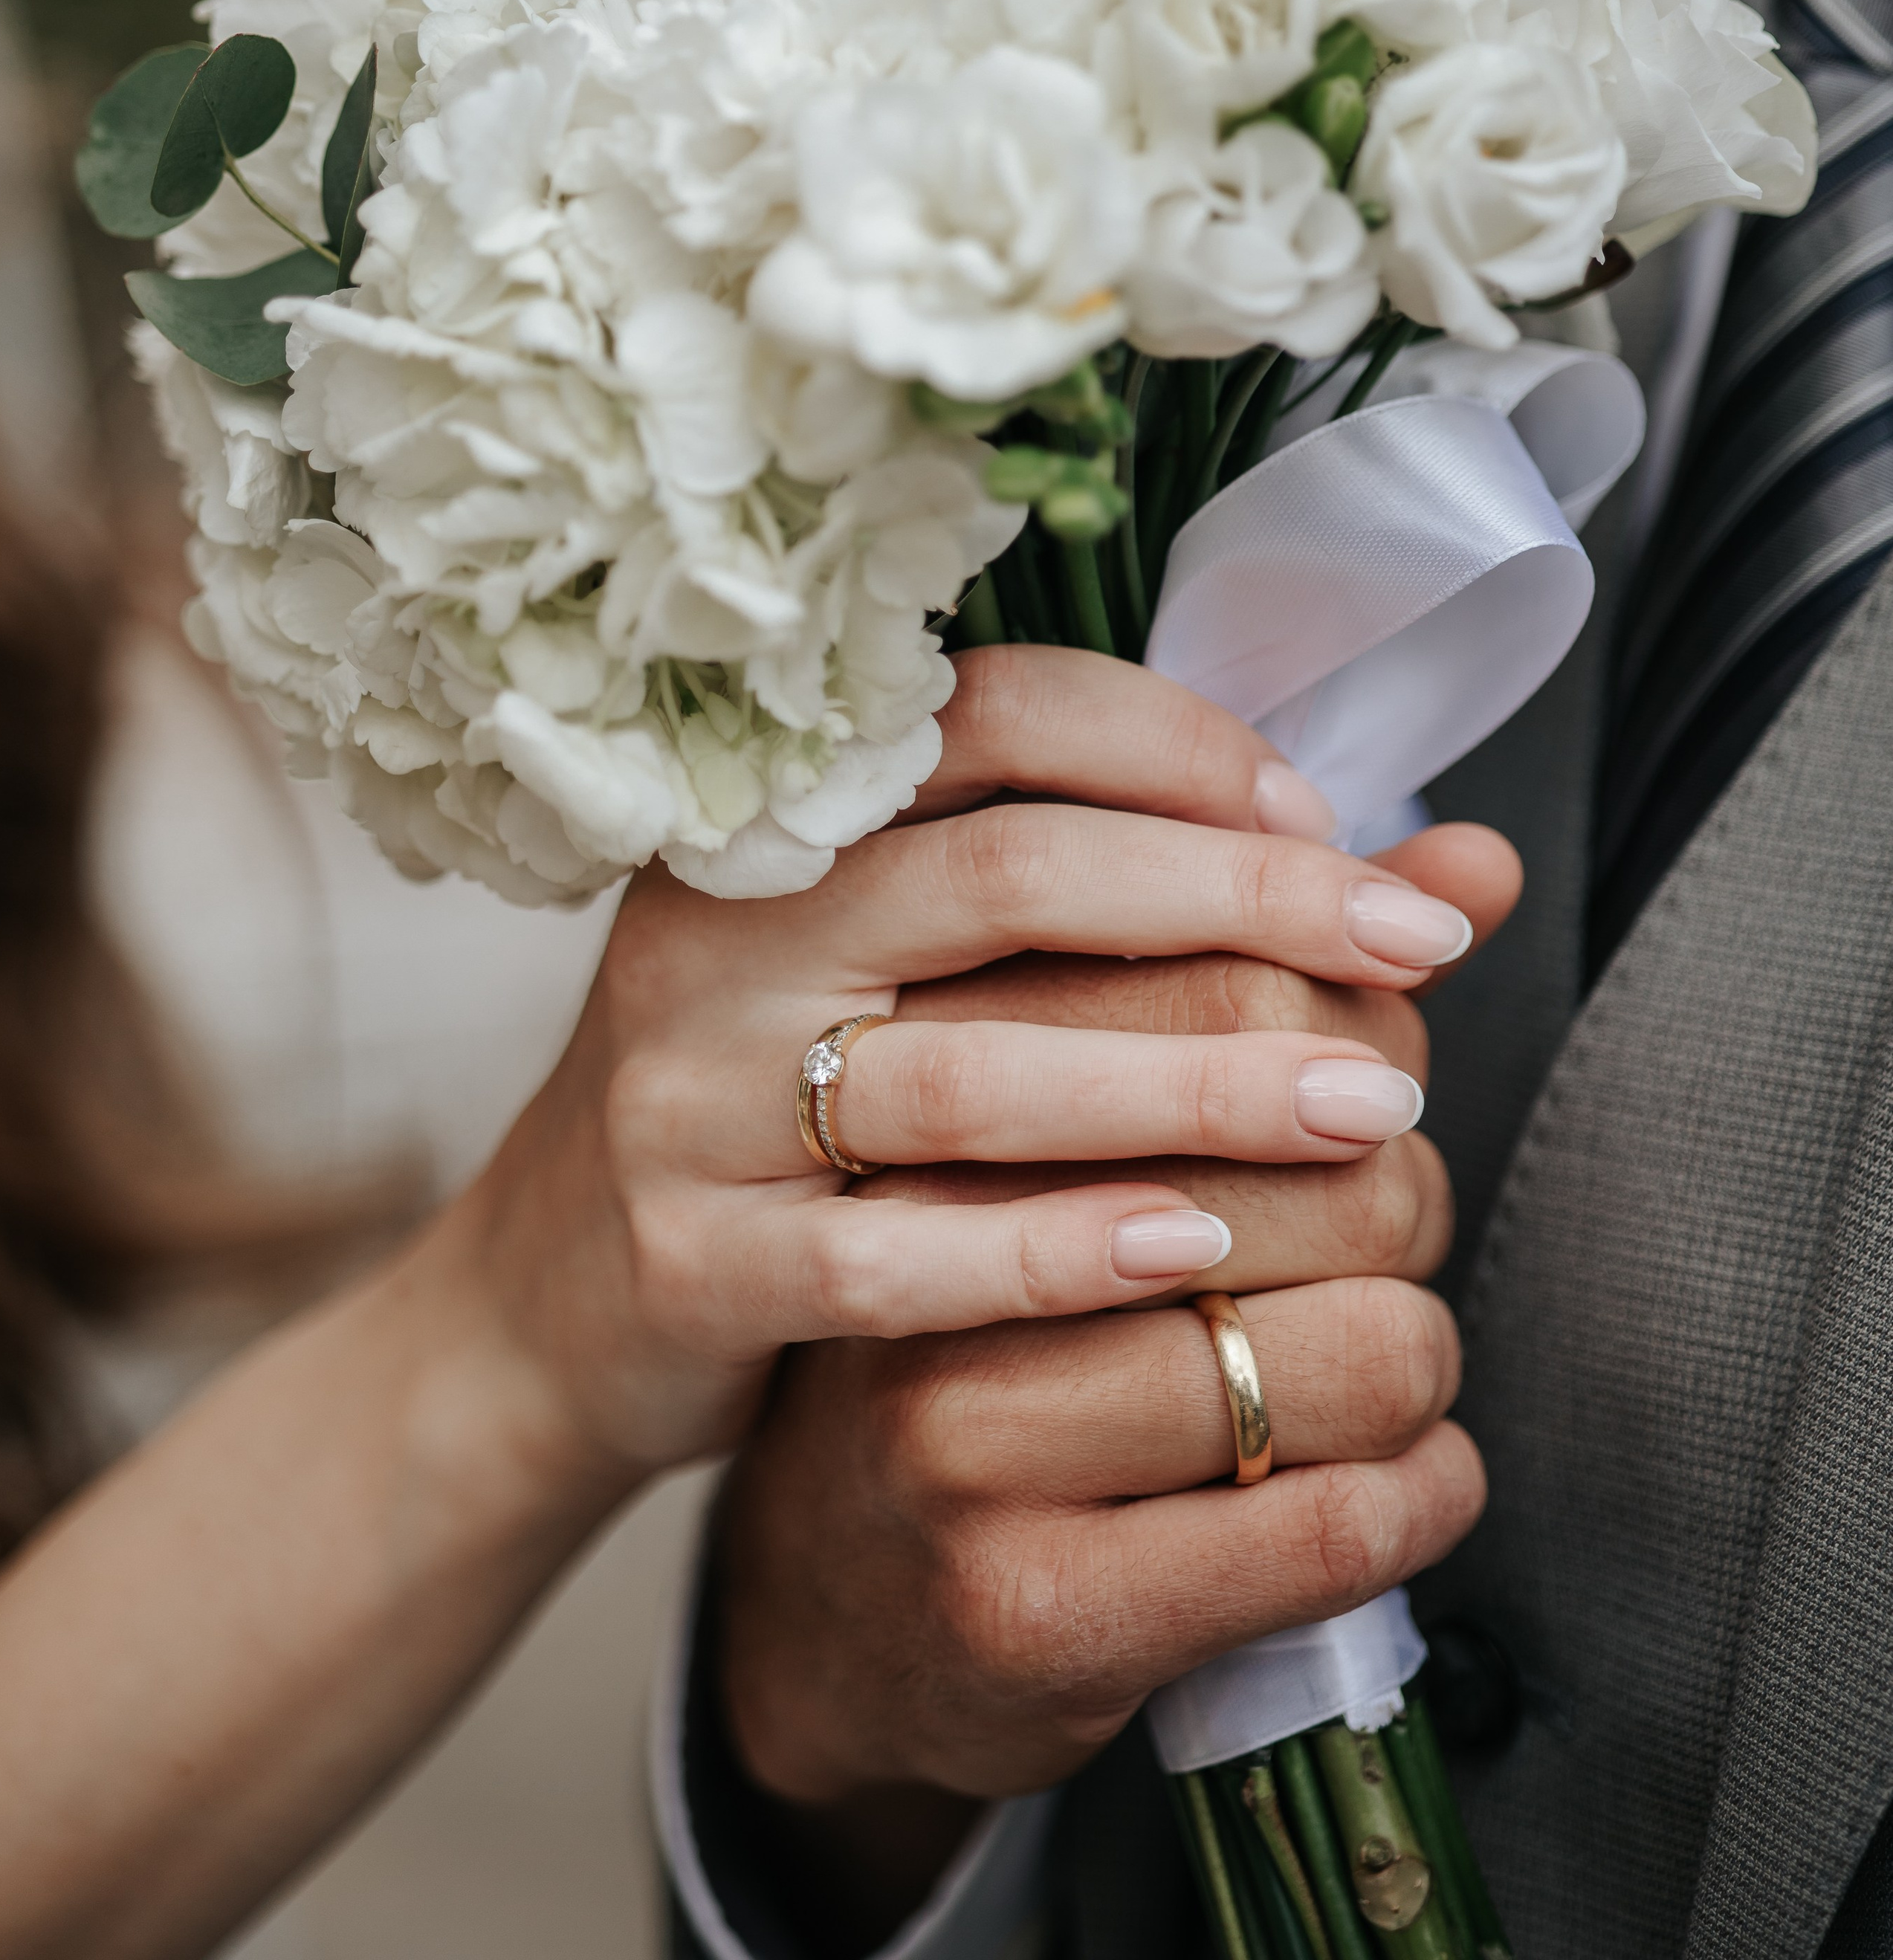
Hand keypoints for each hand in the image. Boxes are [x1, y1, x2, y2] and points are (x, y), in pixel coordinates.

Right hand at [704, 774, 1516, 1948]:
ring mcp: (690, 1098)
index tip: (1325, 820)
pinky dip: (1053, 1252)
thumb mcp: (945, 976)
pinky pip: (885, 1258)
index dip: (1175, 748)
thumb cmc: (807, 1103)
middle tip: (1413, 950)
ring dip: (1187, 1085)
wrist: (554, 1303)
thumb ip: (1182, 906)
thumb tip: (1464, 865)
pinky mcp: (691, 1263)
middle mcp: (724, 933)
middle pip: (1010, 875)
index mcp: (786, 821)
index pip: (999, 716)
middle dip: (1238, 905)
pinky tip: (1200, 1251)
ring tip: (1365, 1110)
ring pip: (963, 1070)